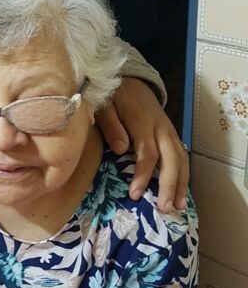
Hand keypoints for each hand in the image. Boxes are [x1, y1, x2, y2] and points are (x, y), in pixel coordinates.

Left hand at [96, 77, 188, 212]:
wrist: (129, 79)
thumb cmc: (112, 95)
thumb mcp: (104, 106)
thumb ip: (111, 126)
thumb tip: (120, 149)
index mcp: (142, 121)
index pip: (147, 153)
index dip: (142, 175)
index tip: (135, 194)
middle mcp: (160, 127)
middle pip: (171, 159)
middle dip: (169, 185)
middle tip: (164, 208)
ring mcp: (168, 130)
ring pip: (181, 158)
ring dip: (181, 183)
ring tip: (177, 206)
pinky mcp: (170, 133)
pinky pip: (182, 155)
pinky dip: (183, 174)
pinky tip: (179, 191)